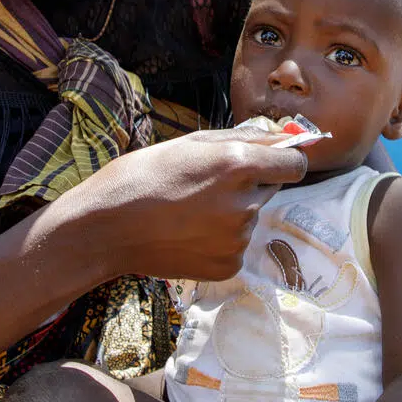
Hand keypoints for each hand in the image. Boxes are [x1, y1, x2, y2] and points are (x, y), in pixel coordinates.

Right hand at [43, 127, 308, 284]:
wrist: (105, 229)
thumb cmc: (142, 176)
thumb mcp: (191, 143)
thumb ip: (243, 138)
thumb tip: (285, 136)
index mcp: (237, 164)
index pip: (295, 164)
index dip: (284, 161)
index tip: (271, 162)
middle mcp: (244, 203)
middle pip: (270, 189)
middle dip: (249, 184)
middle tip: (206, 186)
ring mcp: (238, 239)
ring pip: (251, 218)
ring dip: (232, 213)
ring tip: (189, 212)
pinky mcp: (229, 265)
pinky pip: (237, 246)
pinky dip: (220, 240)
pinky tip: (188, 234)